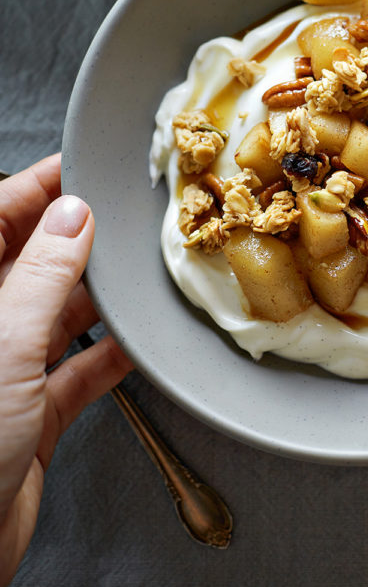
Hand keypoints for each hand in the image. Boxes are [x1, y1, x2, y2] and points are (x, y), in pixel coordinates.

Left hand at [0, 155, 131, 586]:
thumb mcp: (4, 344)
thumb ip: (43, 275)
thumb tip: (72, 216)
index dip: (36, 191)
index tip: (78, 169)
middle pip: (28, 265)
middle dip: (74, 240)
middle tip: (119, 217)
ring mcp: (3, 374)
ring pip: (56, 316)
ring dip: (96, 298)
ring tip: (135, 273)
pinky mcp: (31, 417)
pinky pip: (78, 372)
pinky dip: (108, 357)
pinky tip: (136, 344)